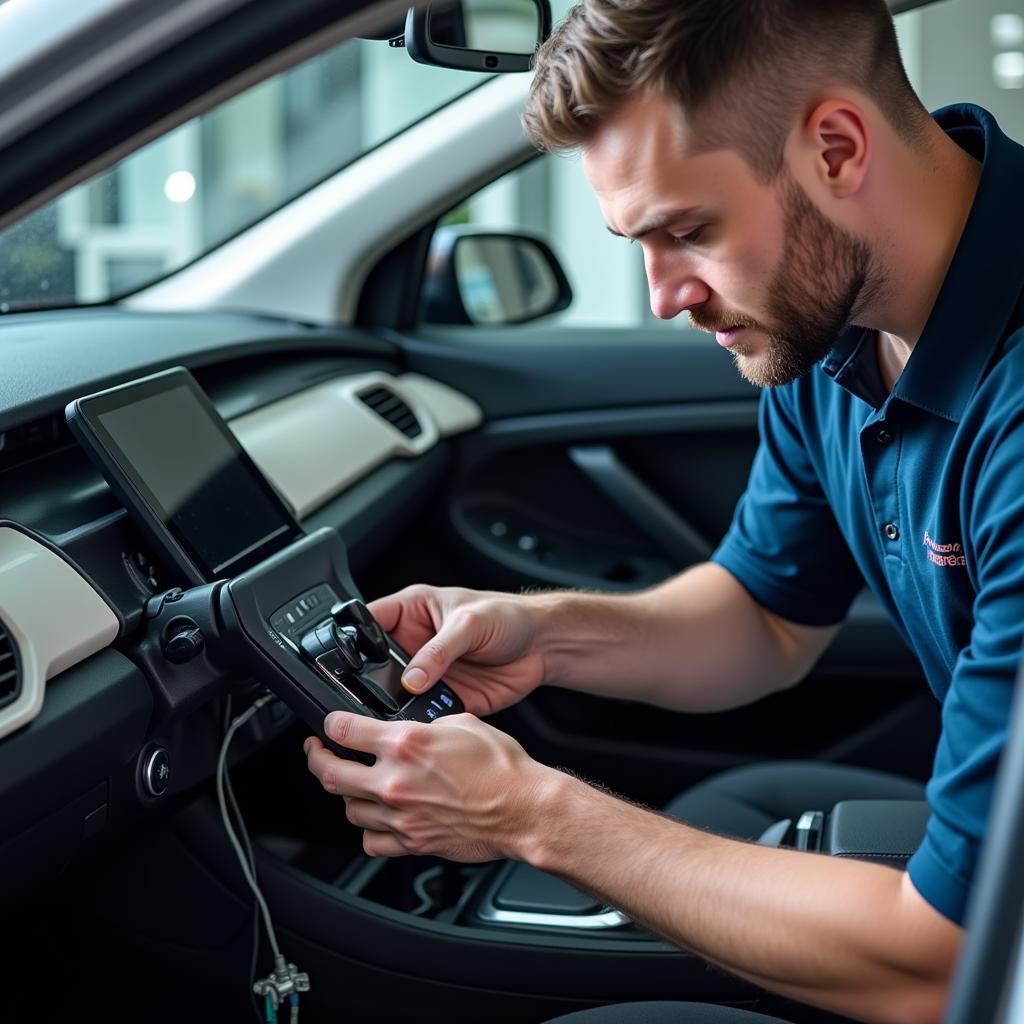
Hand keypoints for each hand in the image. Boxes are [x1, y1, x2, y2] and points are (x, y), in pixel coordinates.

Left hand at [304, 711, 557, 860]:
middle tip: (318, 752)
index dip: (329, 724)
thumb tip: (415, 728)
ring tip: (353, 784)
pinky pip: (371, 840)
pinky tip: (376, 818)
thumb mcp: (463, 722)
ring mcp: (400, 815)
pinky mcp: (412, 842)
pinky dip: (368, 829)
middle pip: (331, 773)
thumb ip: (428, 725)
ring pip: (348, 809)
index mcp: (405, 744)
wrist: (523, 809)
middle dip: (317, 759)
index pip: (344, 730)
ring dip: (346, 795)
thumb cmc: (502, 767)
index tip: (328, 725)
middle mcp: (396, 780)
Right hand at [368, 585, 546, 714]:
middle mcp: (414, 644)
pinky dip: (423, 722)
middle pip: (376, 665)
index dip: (354, 640)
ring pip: (396, 695)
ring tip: (402, 711)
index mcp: (411, 612)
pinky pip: (424, 714)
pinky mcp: (445, 697)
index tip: (349, 662)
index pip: (368, 623)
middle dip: (373, 681)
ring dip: (397, 706)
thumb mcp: (470, 623)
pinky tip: (427, 722)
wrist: (543, 644)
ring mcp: (428, 673)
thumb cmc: (508, 617)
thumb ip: (439, 650)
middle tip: (378, 693)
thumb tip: (412, 677)